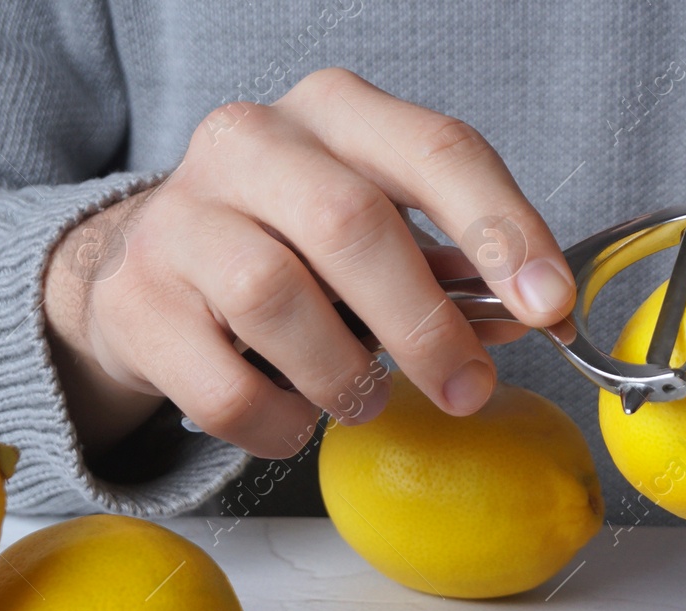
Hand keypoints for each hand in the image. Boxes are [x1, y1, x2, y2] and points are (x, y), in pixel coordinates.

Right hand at [44, 67, 573, 457]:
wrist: (153, 268)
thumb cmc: (294, 244)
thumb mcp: (381, 231)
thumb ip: (456, 268)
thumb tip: (534, 315)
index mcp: (336, 113)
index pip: (436, 149)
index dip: (504, 230)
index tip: (550, 303)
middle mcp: (251, 143)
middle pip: (351, 224)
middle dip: (426, 324)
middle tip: (468, 389)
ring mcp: (181, 217)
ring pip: (277, 301)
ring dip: (345, 375)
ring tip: (366, 398)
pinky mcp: (135, 302)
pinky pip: (224, 386)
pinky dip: (280, 423)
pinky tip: (297, 420)